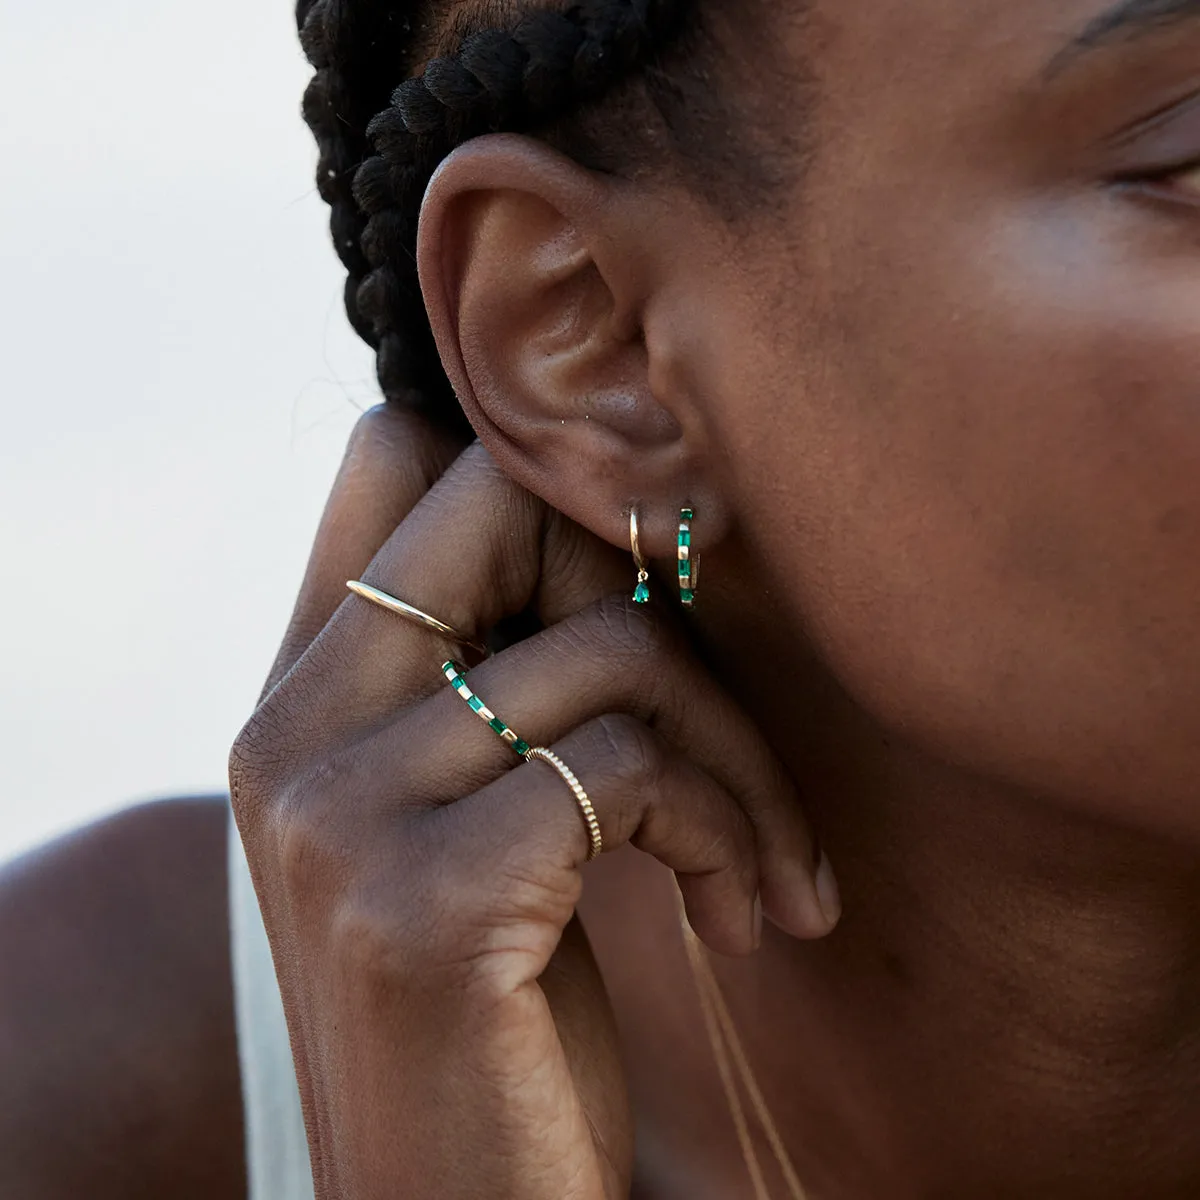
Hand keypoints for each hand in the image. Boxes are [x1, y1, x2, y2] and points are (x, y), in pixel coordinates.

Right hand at [230, 405, 835, 1199]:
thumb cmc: (497, 1012)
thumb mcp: (477, 823)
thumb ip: (497, 680)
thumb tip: (612, 530)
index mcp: (298, 697)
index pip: (391, 459)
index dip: (536, 491)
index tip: (634, 589)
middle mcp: (291, 734)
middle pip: (505, 503)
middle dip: (655, 590)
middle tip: (713, 715)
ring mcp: (341, 816)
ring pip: (615, 651)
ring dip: (738, 753)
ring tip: (768, 863)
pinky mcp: (424, 904)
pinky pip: (634, 770)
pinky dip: (728, 828)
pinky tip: (746, 919)